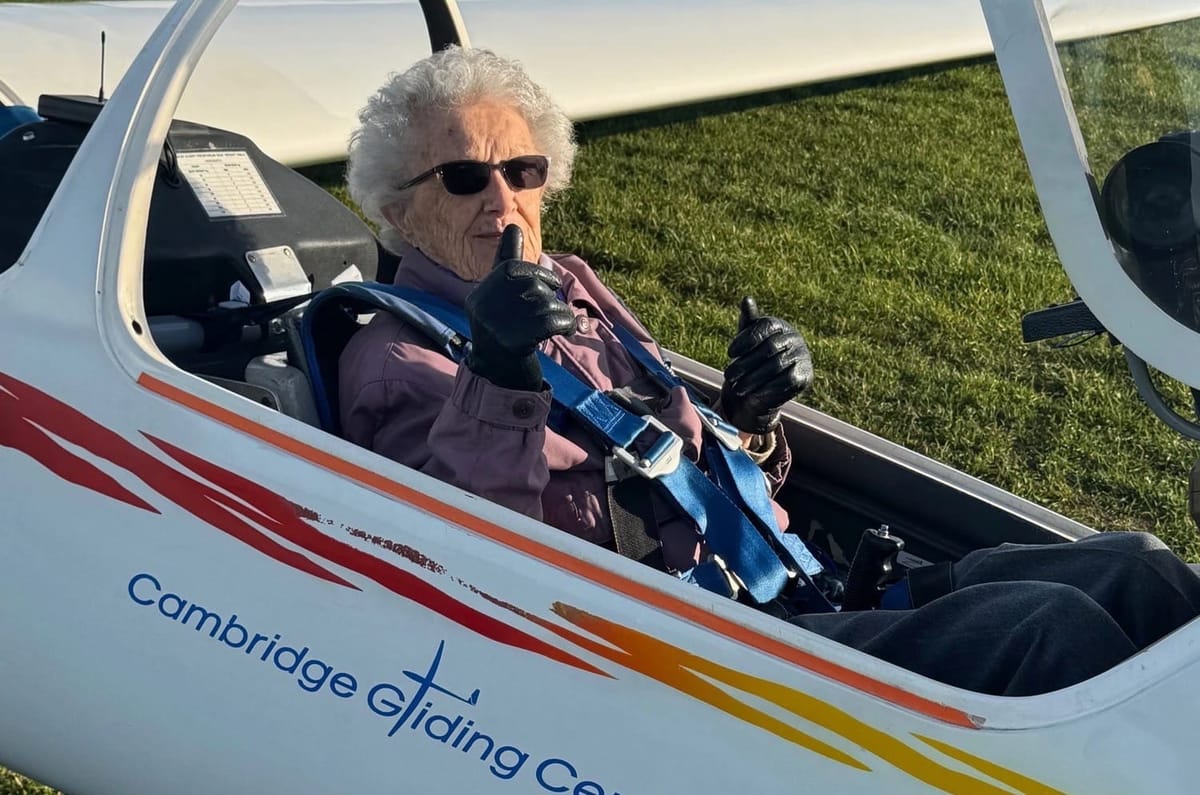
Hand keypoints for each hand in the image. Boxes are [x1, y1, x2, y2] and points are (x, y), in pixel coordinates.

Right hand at [464, 225, 575, 390]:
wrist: (501, 378)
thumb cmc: (507, 331)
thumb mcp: (502, 298)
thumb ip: (507, 263)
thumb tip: (512, 226)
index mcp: (479, 296)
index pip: (511, 268)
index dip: (537, 272)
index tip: (552, 284)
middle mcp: (482, 308)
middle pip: (530, 286)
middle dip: (551, 295)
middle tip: (557, 309)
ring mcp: (495, 327)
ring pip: (544, 304)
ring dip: (561, 313)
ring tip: (562, 324)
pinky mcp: (513, 343)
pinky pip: (550, 322)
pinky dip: (566, 324)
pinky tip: (568, 330)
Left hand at [720, 296, 812, 433]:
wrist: (765, 387)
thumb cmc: (753, 359)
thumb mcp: (746, 340)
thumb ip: (747, 321)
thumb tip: (747, 299)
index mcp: (781, 325)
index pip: (765, 326)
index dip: (745, 339)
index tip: (729, 353)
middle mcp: (795, 338)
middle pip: (769, 348)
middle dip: (745, 363)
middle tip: (728, 375)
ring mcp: (803, 357)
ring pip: (775, 366)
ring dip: (752, 379)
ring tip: (736, 387)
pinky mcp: (806, 376)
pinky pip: (786, 381)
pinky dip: (766, 388)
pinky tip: (752, 394)